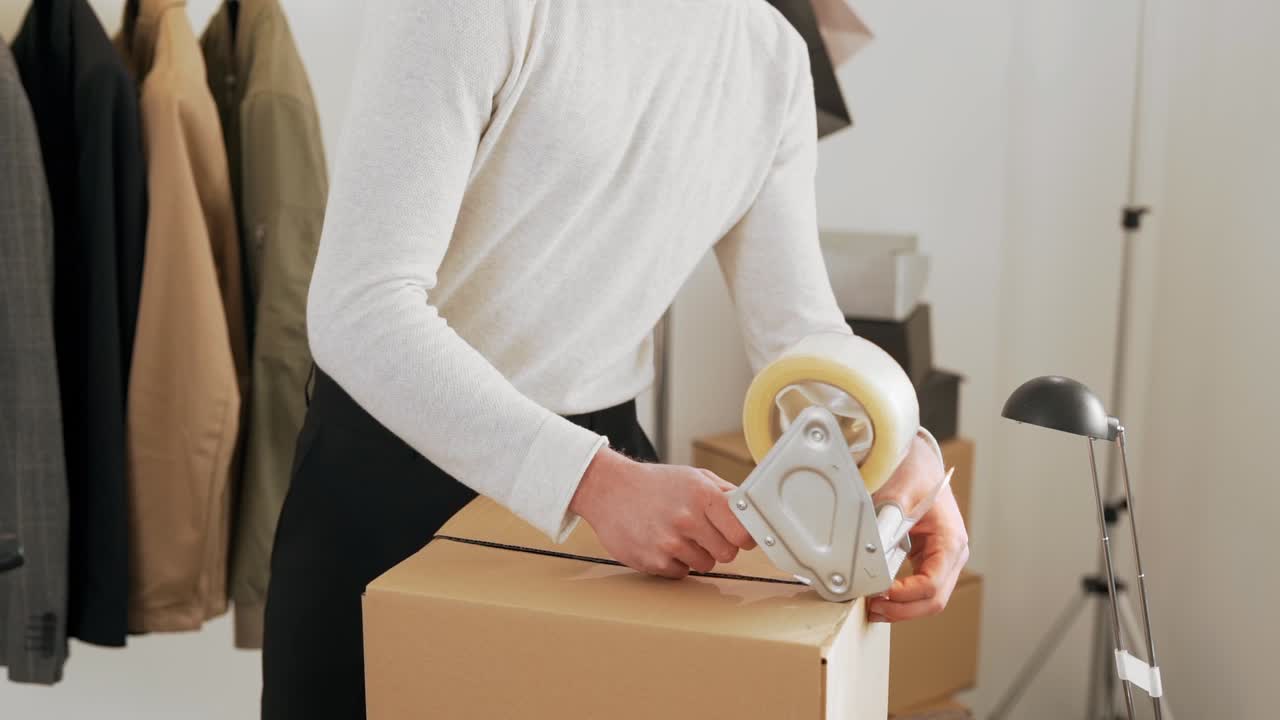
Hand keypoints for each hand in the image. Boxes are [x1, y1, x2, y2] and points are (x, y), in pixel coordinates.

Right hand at [569, 449, 756, 577]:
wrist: (609, 490)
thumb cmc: (654, 484)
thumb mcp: (694, 477)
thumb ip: (726, 494)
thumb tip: (750, 511)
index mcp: (702, 496)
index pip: (742, 532)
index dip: (743, 536)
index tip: (739, 535)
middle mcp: (687, 520)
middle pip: (728, 554)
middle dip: (719, 546)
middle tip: (703, 533)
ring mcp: (669, 543)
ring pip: (705, 565)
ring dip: (696, 554)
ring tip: (678, 535)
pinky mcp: (653, 561)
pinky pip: (681, 573)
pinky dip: (675, 562)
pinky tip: (662, 543)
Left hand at [867, 434, 969, 622]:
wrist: (917, 459)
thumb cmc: (912, 471)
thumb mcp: (898, 492)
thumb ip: (888, 522)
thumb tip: (871, 553)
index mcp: (951, 539)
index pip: (932, 583)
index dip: (905, 596)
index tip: (879, 593)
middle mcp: (953, 553)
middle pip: (934, 599)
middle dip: (902, 609)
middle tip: (872, 609)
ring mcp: (944, 558)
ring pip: (929, 598)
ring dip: (902, 607)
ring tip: (873, 607)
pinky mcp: (930, 558)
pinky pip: (920, 586)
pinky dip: (901, 596)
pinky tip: (880, 595)